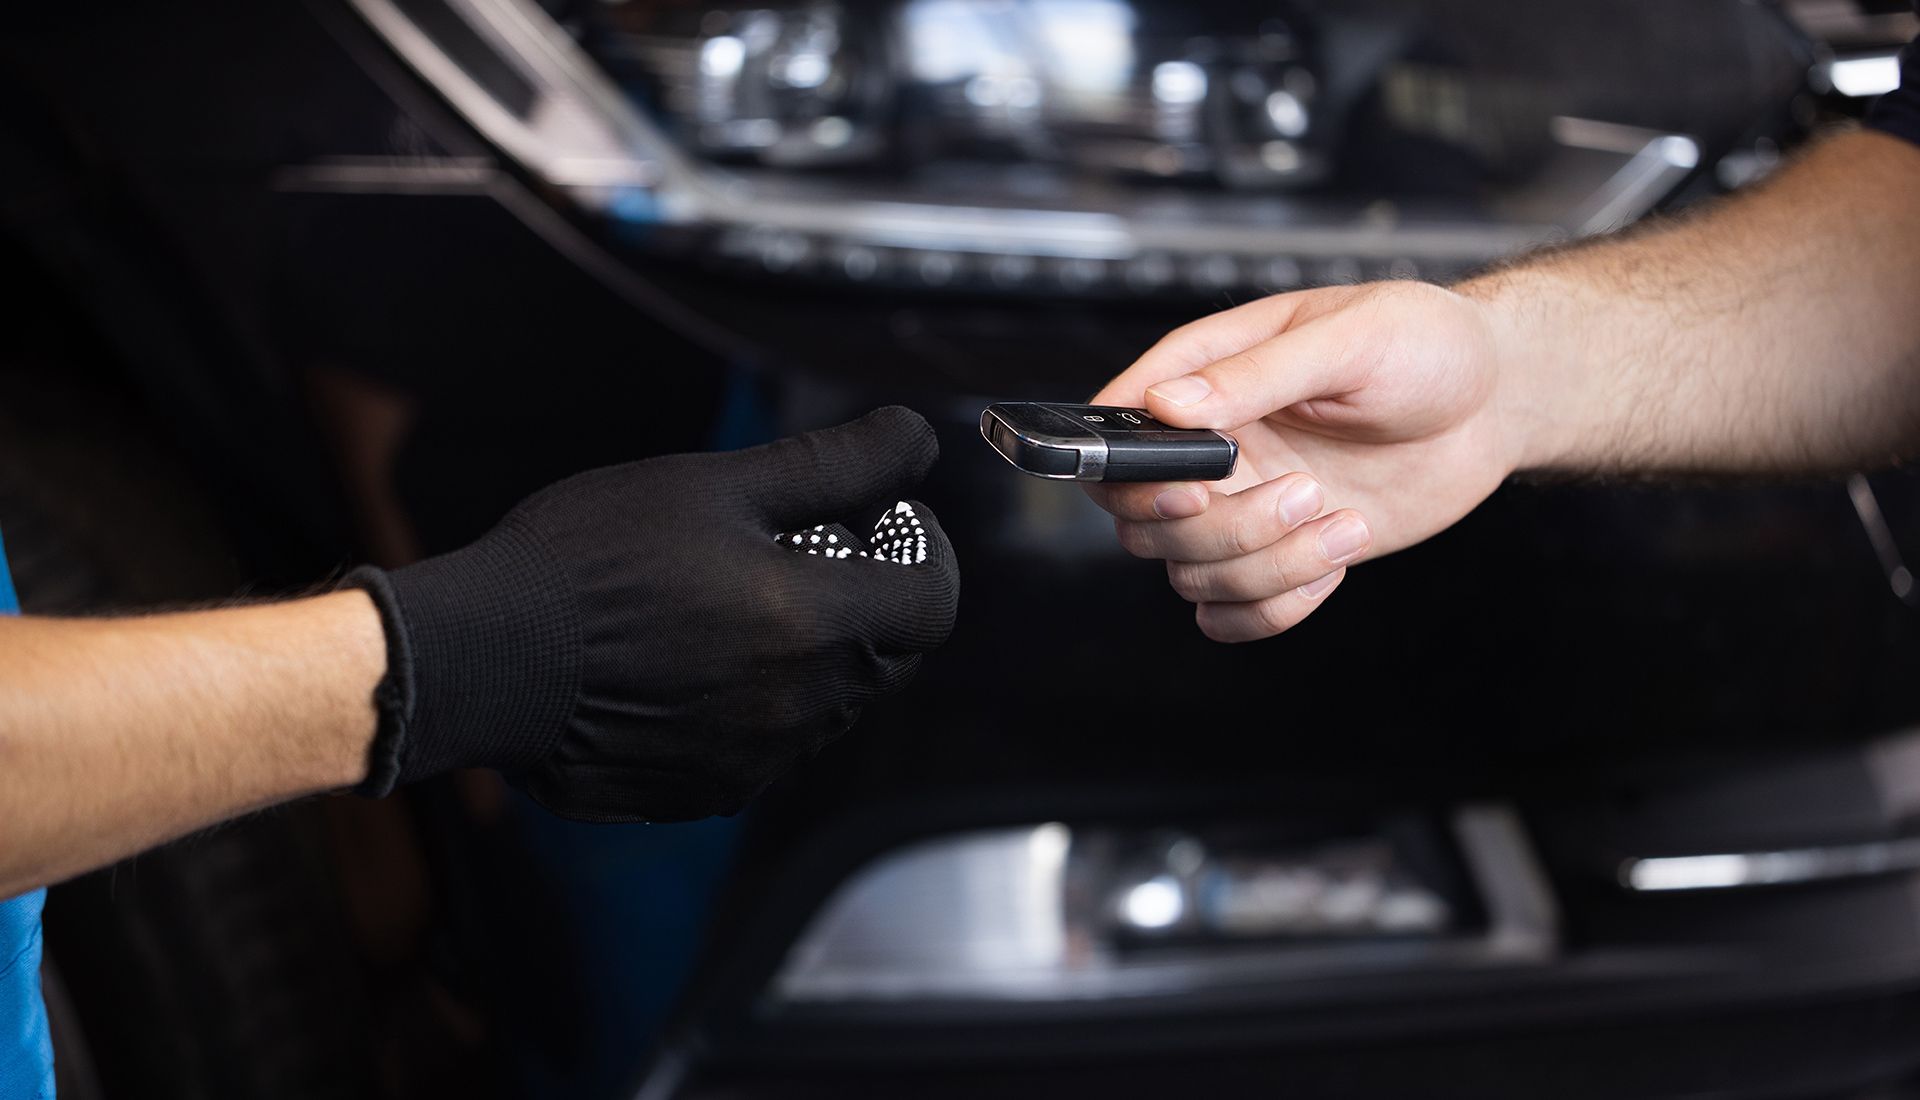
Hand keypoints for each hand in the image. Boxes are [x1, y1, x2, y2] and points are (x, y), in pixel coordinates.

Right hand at [347, 407, 959, 821]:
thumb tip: (915, 442)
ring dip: (812, 652)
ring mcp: (756, 761)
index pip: (933, 602)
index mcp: (817, 626)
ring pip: (828, 704)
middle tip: (806, 547)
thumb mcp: (717, 485)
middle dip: (871, 598)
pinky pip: (765, 745)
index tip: (883, 518)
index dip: (923, 553)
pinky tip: (690, 658)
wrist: (482, 659)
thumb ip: (832, 465)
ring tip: (733, 598)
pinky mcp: (705, 793)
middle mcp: (802, 709)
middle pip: (889, 656)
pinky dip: (755, 701)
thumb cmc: (592, 559)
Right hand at [1086, 281, 1519, 641]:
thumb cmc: (1426, 345)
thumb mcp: (1349, 338)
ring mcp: (1241, 504)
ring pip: (1192, 574)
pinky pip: (1230, 615)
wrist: (1495, 401)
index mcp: (1206, 375)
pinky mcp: (1280, 552)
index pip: (1119, 431)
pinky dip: (1274, 610)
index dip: (1135, 473)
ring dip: (1268, 566)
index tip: (1195, 484)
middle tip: (1302, 492)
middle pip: (1145, 521)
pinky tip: (1331, 564)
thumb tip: (1171, 403)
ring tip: (1341, 519)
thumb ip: (1256, 372)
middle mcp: (1211, 447)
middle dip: (1222, 528)